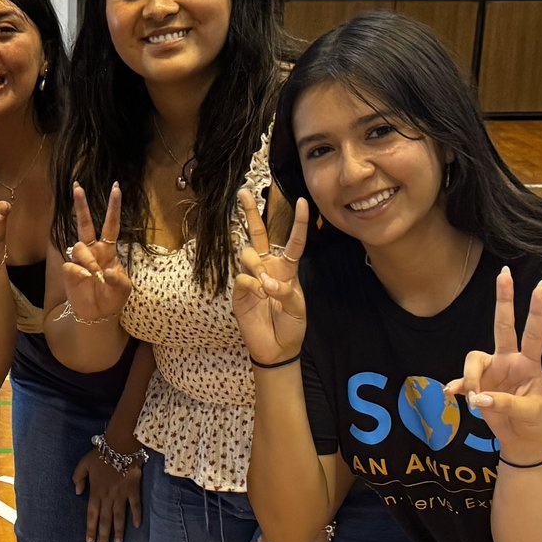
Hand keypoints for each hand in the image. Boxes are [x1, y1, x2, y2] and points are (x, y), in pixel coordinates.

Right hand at [61, 183, 134, 325]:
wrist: (98, 314)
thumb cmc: (112, 298)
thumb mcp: (124, 289)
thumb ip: (119, 279)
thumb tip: (106, 271)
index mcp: (108, 250)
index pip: (111, 224)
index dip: (113, 207)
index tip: (116, 188)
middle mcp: (93, 250)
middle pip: (85, 223)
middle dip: (81, 205)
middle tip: (77, 186)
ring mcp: (79, 260)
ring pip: (78, 246)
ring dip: (87, 258)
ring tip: (94, 273)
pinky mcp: (69, 271)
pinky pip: (71, 264)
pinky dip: (79, 271)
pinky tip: (85, 279)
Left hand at [72, 445, 141, 541]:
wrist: (120, 445)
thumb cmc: (100, 454)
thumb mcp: (83, 464)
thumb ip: (78, 478)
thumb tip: (77, 492)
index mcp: (95, 491)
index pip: (92, 514)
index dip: (90, 528)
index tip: (89, 541)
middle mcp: (108, 496)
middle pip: (105, 519)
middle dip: (103, 535)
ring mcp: (122, 494)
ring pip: (119, 516)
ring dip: (118, 530)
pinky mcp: (133, 490)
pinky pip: (136, 505)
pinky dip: (137, 515)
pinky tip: (137, 526)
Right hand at [229, 187, 308, 365]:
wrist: (276, 348)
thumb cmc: (292, 325)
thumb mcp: (298, 308)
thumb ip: (286, 292)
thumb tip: (266, 281)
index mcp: (287, 269)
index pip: (293, 241)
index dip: (299, 223)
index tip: (302, 202)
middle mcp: (268, 268)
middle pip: (259, 235)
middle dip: (250, 214)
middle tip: (243, 193)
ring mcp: (252, 277)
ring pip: (248, 253)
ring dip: (256, 263)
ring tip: (265, 285)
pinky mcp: (239, 290)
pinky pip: (242, 276)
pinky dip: (251, 283)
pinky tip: (258, 295)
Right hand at [447, 266, 541, 465]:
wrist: (525, 443)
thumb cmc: (536, 423)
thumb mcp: (530, 413)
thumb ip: (506, 404)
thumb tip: (480, 398)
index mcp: (529, 364)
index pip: (533, 333)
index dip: (537, 311)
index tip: (541, 286)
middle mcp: (509, 362)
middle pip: (503, 326)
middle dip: (503, 300)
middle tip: (503, 273)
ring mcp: (492, 372)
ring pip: (473, 359)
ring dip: (471, 377)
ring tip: (476, 401)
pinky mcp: (478, 388)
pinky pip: (462, 382)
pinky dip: (457, 388)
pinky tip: (452, 394)